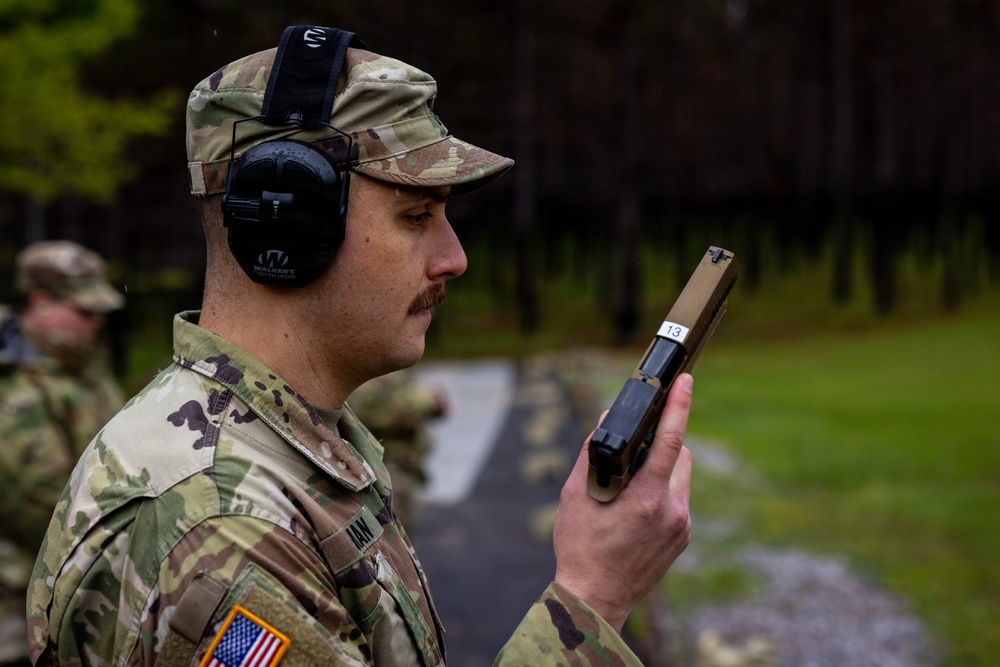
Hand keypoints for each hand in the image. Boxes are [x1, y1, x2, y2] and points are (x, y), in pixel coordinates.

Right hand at [552, 373, 693, 631]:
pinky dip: (662, 491)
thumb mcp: (575, 495)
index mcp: (645, 497)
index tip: (685, 382)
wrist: (595, 599)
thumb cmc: (580, 547)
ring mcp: (681, 525)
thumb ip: (593, 454)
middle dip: (663, 440)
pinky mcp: (684, 537)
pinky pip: (678, 498)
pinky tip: (636, 508)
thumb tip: (608, 420)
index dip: (678, 407)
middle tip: (636, 447)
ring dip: (662, 468)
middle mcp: (671, 509)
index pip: (669, 440)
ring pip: (681, 476)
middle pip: (680, 454)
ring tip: (631, 484)